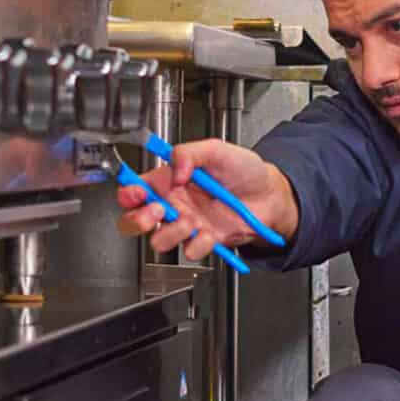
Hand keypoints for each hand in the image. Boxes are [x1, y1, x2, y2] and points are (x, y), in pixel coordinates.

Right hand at [113, 137, 297, 262]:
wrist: (270, 195)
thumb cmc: (244, 170)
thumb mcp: (216, 149)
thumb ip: (189, 153)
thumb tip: (174, 170)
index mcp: (169, 180)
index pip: (135, 189)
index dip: (128, 194)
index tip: (136, 193)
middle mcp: (174, 204)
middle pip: (134, 221)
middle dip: (138, 220)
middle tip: (157, 210)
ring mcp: (187, 224)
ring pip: (158, 241)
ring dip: (170, 232)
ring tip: (189, 221)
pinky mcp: (204, 241)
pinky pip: (190, 250)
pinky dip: (199, 243)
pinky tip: (210, 231)